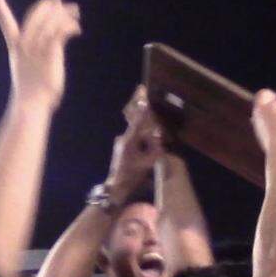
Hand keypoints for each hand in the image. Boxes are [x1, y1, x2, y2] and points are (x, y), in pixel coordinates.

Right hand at [0, 0, 81, 111]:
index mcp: (16, 48)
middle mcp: (24, 45)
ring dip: (64, 13)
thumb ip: (36, 57)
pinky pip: (60, 32)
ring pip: (50, 21)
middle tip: (59, 0)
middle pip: (35, 15)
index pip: (6, 24)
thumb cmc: (32, 93)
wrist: (31, 105)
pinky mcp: (49, 54)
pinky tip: (77, 28)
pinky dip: (70, 26)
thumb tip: (48, 54)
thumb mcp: (29, 71)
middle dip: (47, 5)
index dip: (0, 9)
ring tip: (75, 12)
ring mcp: (36, 49)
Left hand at [106, 85, 163, 202]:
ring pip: (135, 127)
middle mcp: (124, 139)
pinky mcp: (123, 147)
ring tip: (144, 104)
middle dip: (138, 105)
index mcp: (129, 141)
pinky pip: (134, 135)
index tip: (143, 94)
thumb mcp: (147, 164)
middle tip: (140, 89)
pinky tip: (147, 129)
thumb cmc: (131, 177)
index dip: (142, 108)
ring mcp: (122, 143)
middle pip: (134, 119)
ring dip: (141, 118)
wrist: (116, 188)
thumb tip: (159, 138)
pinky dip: (141, 130)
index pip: (138, 121)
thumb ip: (155, 150)